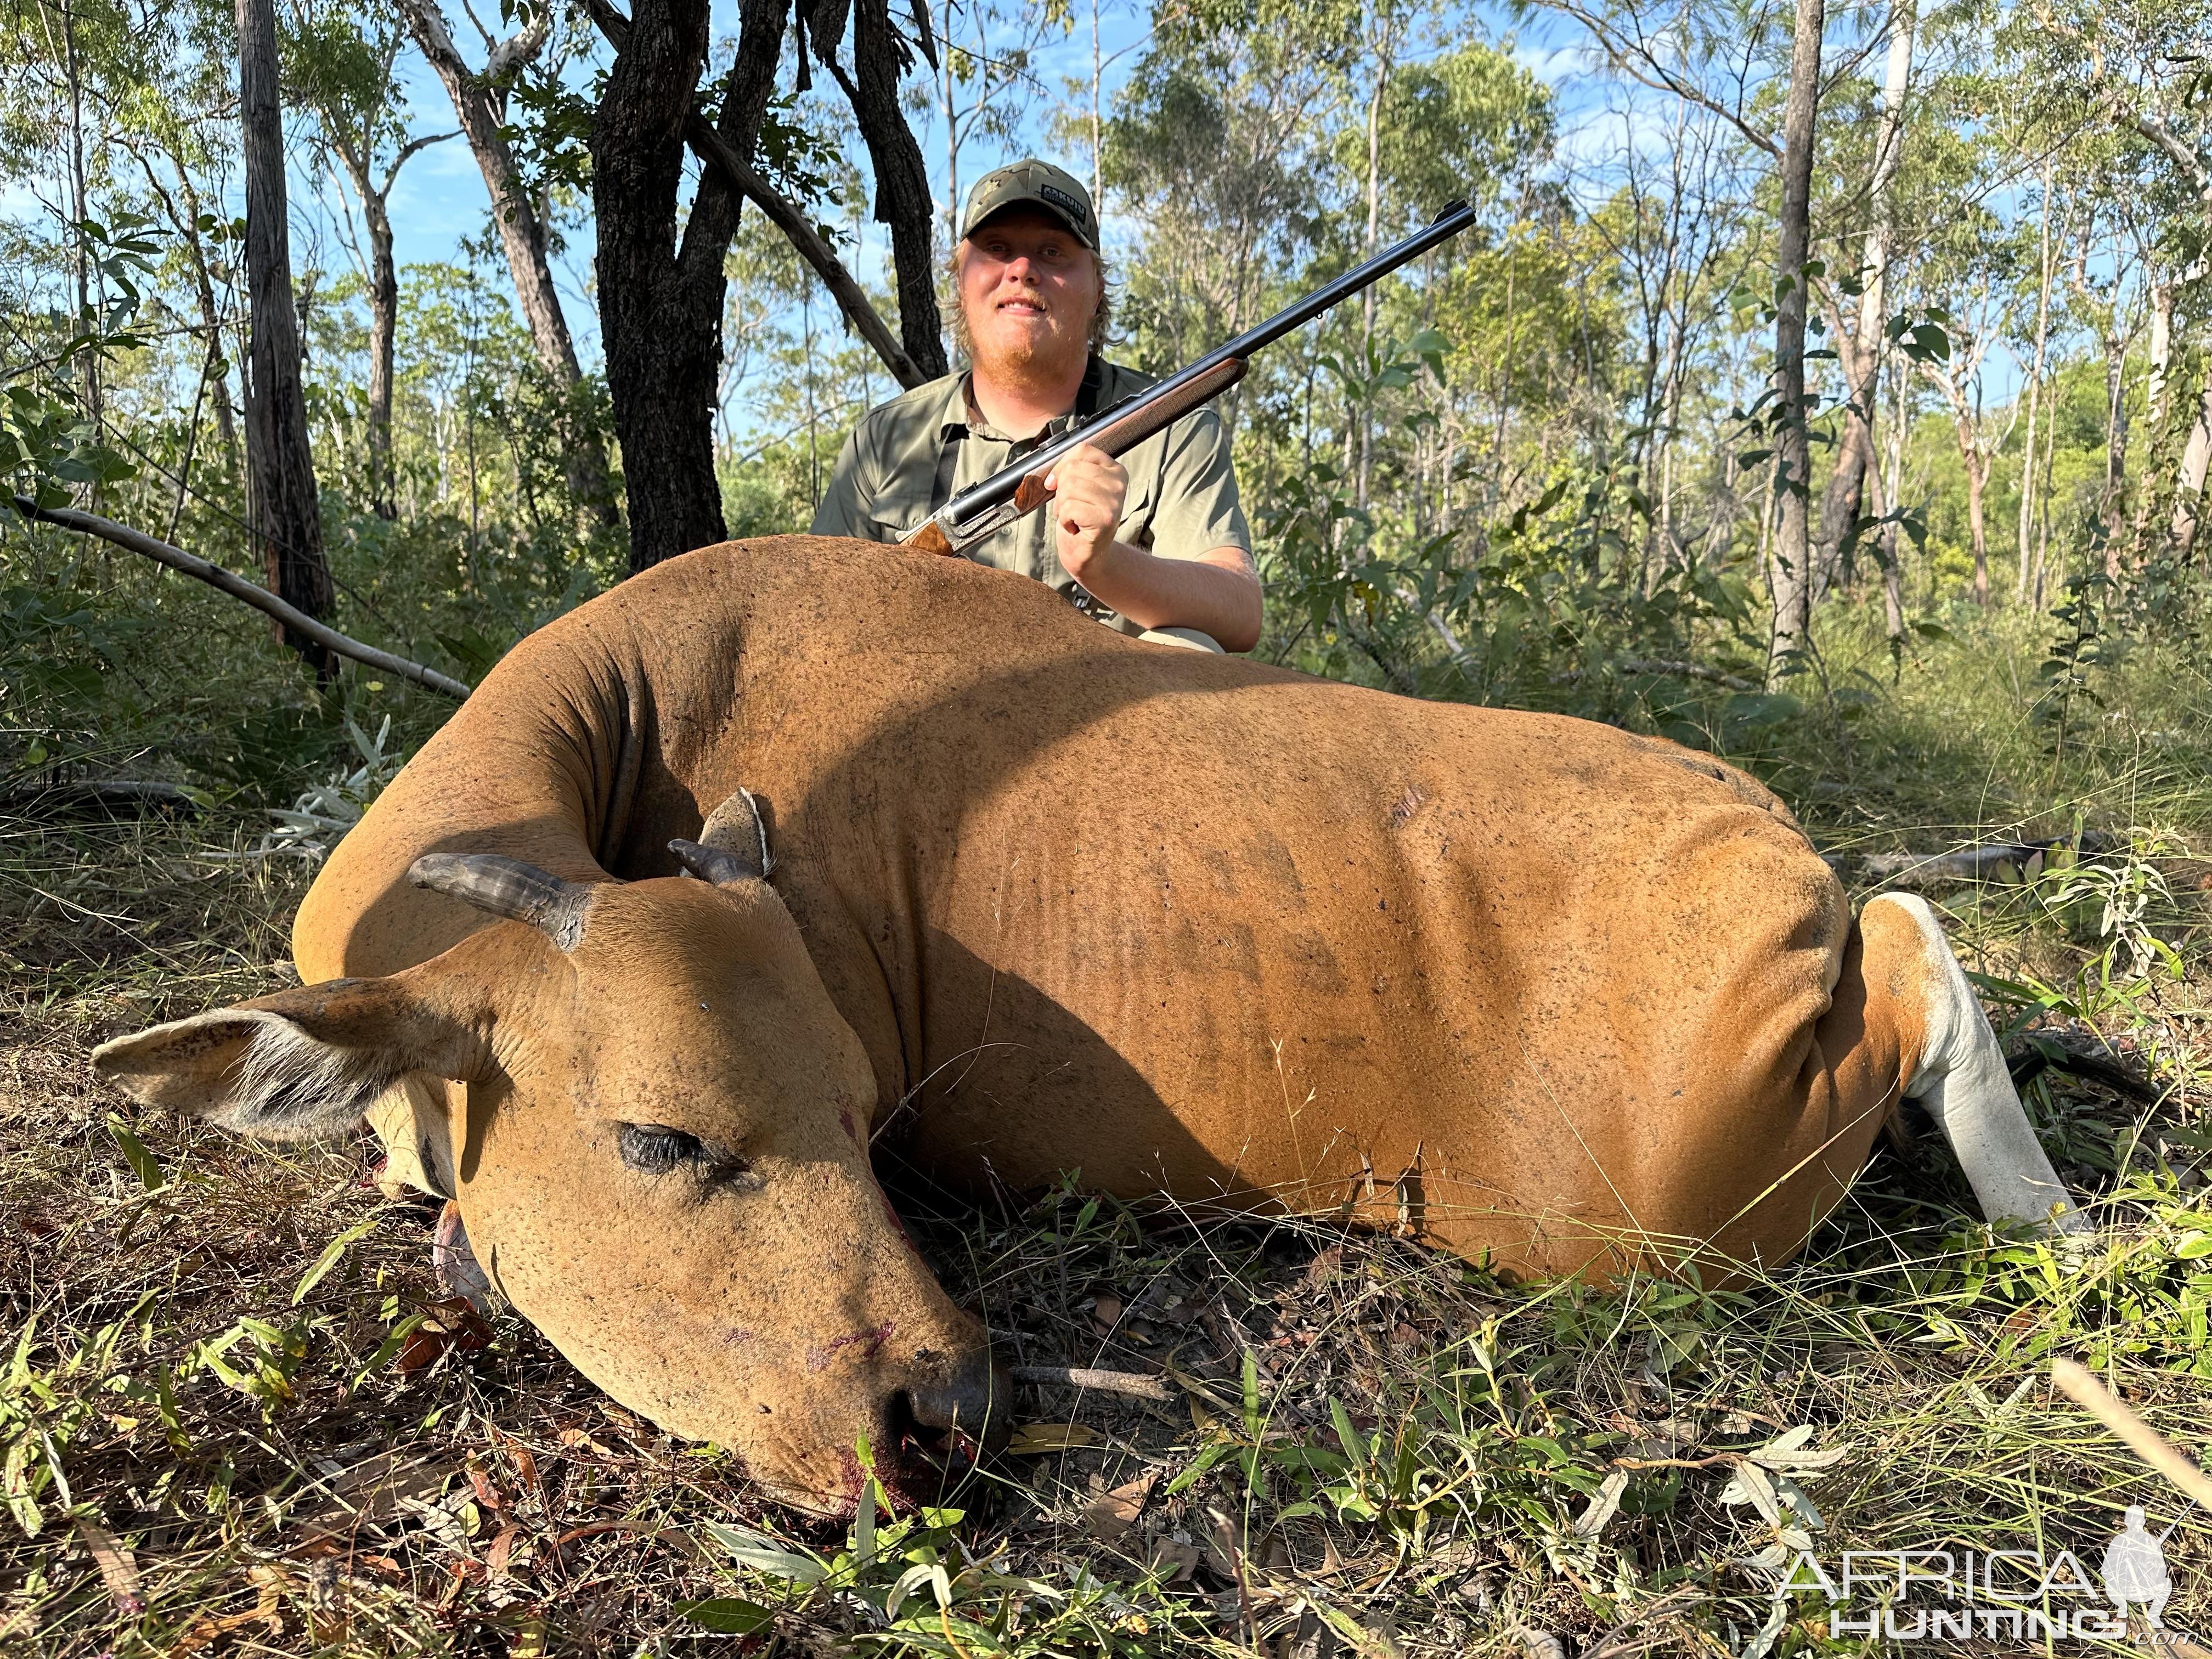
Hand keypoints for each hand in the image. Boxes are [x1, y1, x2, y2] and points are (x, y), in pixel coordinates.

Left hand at [1043, 444, 1126, 580]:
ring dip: (1062, 506)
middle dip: (1061, 490)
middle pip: (1073, 469)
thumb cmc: (1081, 520)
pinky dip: (1065, 519)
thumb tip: (1050, 472)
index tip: (1055, 483)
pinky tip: (1075, 526)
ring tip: (1073, 517)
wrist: (1089, 553)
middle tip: (1069, 508)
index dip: (1062, 465)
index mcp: (1115, 470)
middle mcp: (1119, 484)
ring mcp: (1114, 502)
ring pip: (1069, 487)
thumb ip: (1071, 471)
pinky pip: (1070, 507)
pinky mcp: (1105, 519)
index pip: (1083, 450)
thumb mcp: (1079, 488)